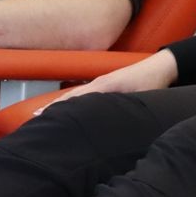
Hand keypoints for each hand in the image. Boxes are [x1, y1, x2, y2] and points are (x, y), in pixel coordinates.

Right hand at [38, 49, 178, 113]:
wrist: (161, 66)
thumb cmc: (152, 84)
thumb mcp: (139, 99)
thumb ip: (125, 112)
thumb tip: (112, 129)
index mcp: (103, 87)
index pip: (74, 100)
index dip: (58, 110)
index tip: (41, 119)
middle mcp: (98, 84)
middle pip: (69, 97)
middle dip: (52, 109)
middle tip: (33, 120)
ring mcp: (101, 84)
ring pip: (74, 96)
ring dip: (59, 105)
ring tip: (42, 116)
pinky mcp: (106, 86)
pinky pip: (82, 95)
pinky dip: (70, 102)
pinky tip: (66, 110)